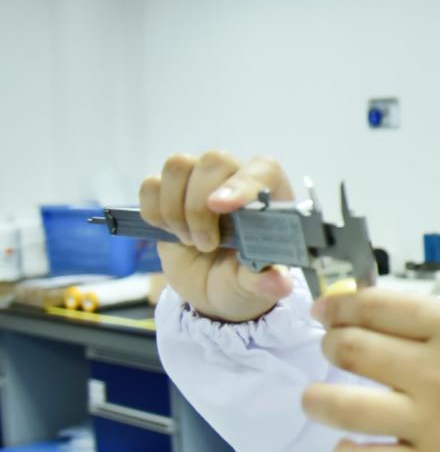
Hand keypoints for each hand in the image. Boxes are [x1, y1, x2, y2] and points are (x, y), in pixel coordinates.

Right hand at [139, 151, 295, 322]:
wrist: (211, 289)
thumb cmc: (242, 278)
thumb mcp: (255, 286)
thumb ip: (264, 281)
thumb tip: (278, 282)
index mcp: (269, 194)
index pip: (261, 170)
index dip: (242, 184)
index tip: (221, 207)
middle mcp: (235, 178)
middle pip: (213, 161)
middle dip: (200, 208)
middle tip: (206, 245)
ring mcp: (199, 181)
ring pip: (178, 166)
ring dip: (175, 209)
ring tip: (190, 241)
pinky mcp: (167, 193)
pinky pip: (151, 185)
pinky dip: (154, 212)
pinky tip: (171, 233)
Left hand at [301, 290, 439, 451]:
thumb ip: (437, 320)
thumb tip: (378, 314)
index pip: (373, 306)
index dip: (337, 307)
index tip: (325, 312)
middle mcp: (437, 370)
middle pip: (350, 349)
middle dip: (330, 345)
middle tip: (334, 351)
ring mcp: (433, 420)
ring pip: (343, 406)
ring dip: (317, 399)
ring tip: (317, 399)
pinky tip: (347, 446)